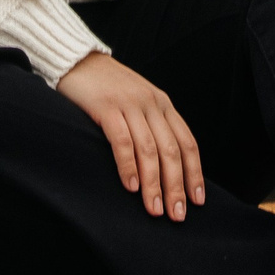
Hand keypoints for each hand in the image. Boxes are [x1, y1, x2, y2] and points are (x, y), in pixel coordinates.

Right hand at [55, 52, 206, 220]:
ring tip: (155, 209)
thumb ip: (150, 126)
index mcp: (162, 104)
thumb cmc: (106, 87)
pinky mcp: (106, 107)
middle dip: (176, 186)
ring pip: (150, 150)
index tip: (197, 200)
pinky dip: (129, 166)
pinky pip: (122, 141)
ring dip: (154, 184)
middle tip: (176, 215)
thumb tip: (163, 167)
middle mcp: (151, 104)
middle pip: (171, 151)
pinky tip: (130, 186)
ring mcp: (129, 104)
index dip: (194, 172)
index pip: (187, 142)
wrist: (77, 59)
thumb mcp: (137, 102)